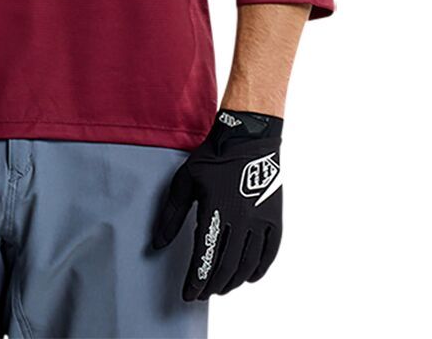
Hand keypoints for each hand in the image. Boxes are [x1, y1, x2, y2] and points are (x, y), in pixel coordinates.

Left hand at [151, 109, 283, 299]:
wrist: (247, 137)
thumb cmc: (213, 157)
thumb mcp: (185, 181)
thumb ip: (171, 215)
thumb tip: (157, 243)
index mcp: (216, 210)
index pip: (205, 257)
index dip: (196, 281)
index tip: (189, 294)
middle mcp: (241, 219)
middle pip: (226, 266)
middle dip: (212, 285)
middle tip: (202, 293)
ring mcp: (260, 220)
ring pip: (248, 264)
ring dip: (233, 281)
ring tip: (221, 287)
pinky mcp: (274, 218)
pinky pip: (269, 253)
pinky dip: (259, 270)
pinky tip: (248, 278)